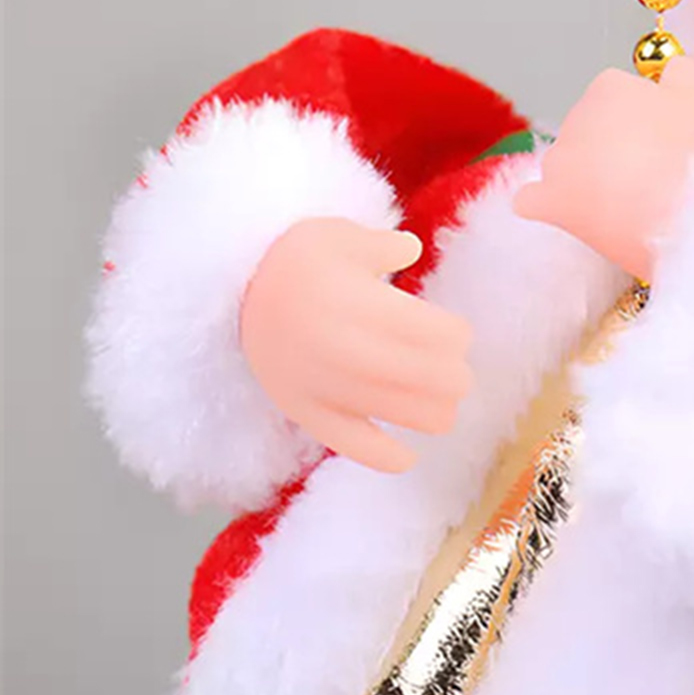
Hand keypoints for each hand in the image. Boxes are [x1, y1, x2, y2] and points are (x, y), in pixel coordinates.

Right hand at [240, 217, 473, 472]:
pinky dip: (382, 456)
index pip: (430, 331)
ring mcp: (322, 384)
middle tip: (459, 375)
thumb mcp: (340, 235)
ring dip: (432, 414)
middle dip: (452, 377)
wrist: (233, 293)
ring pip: (393, 410)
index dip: (455, 336)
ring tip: (445, 409)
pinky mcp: (303, 410)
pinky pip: (347, 443)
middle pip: (422, 374)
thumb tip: (412, 249)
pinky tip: (409, 459)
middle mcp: (344, 347)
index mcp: (358, 302)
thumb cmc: (297, 260)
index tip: (459, 335)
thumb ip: (384, 245)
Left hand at [513, 56, 693, 280]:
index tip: (667, 146)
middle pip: (592, 131)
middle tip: (655, 177)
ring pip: (566, 165)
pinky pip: (533, 200)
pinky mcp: (551, 204)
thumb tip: (670, 70)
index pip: (619, 99)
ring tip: (629, 206)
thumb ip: (682, 75)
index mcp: (611, 87)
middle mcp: (577, 116)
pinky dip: (548, 205)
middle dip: (614, 151)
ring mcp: (560, 161)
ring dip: (586, 179)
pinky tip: (573, 215)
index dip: (645, 124)